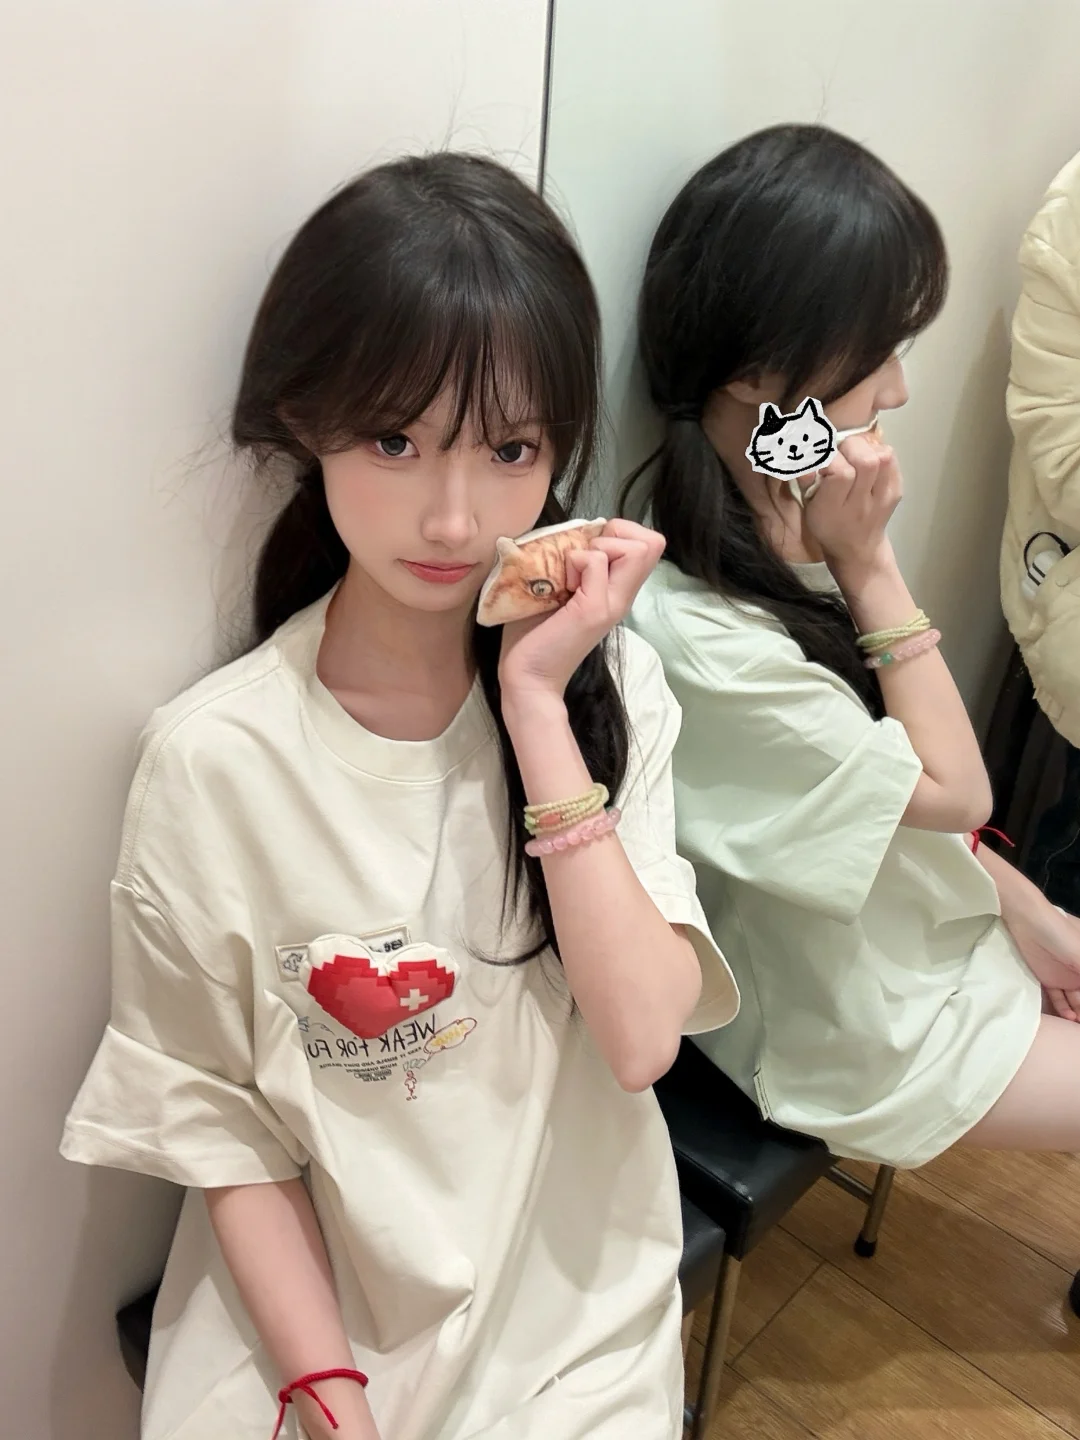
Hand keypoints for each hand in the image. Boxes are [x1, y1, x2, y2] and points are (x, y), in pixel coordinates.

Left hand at [497, 519, 664, 703]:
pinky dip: (575, 561)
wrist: (527, 676)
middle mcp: (622, 596)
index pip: (649, 544)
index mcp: (616, 590)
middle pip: (653, 543)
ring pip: (637, 548)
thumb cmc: (534, 633)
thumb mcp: (560, 588)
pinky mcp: (594, 609)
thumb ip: (575, 564)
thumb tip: (575, 534)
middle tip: (584, 557)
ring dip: (599, 547)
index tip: (588, 550)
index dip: (620, 533)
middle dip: (616, 533)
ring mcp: (612, 603)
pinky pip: (596, 562)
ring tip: (573, 572)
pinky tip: (561, 586)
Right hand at [802, 432, 902, 584]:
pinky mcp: (896, 492)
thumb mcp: (808, 506)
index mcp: (834, 509)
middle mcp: (862, 504)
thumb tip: (806, 451)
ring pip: (883, 456)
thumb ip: (806, 479)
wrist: (857, 548)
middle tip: (841, 452)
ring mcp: (884, 498)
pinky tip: (868, 460)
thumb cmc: (827, 524)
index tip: (823, 460)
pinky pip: (892, 460)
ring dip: (867, 448)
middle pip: (867, 461)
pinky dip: (879, 452)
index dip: (831, 458)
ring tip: (856, 454)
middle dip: (852, 447)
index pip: (840, 472)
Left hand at [1000, 895, 1079, 1020]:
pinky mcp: (1048, 978)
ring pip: (1076, 1000)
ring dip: (1078, 1014)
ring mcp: (1065, 975)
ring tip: (1076, 1027)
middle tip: (1079, 1028)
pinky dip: (1064, 1009)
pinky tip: (1068, 1018)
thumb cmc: (1060, 933)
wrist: (1026, 920)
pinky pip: (1059, 998)